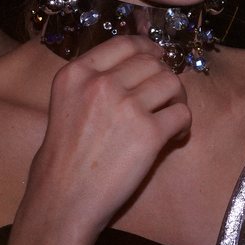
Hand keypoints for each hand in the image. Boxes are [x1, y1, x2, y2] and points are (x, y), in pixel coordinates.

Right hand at [3, 37, 191, 244]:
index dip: (148, 49)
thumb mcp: (64, 106)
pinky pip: (182, 115)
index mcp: (75, 74)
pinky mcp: (149, 132)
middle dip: (163, 79)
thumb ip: (93, 84)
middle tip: (164, 99)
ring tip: (168, 120)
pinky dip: (183, 127)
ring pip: (173, 83)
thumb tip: (137, 68)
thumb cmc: (62, 162)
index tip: (156, 59)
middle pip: (153, 62)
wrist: (62, 201)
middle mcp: (100, 83)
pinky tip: (171, 139)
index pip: (125, 43)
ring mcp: (126, 106)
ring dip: (177, 100)